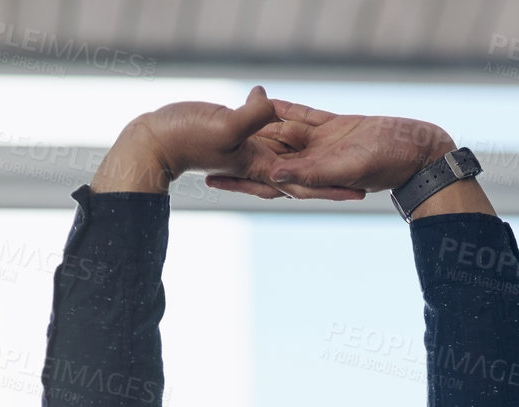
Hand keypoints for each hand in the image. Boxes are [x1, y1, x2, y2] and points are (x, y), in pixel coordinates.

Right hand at [91, 86, 364, 199]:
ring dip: (313, 157)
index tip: (361, 191)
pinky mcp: (238, 134)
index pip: (305, 182)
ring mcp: (248, 150)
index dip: (333, 186)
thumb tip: (272, 104)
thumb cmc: (183, 136)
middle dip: (332, 180)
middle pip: (304, 174)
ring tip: (338, 158)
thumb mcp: (223, 125)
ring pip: (289, 154)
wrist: (152, 140)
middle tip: (365, 183)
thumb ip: (251, 117)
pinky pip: (268, 133)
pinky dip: (281, 127)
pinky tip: (287, 114)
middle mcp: (259, 162)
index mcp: (260, 166)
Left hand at [206, 99, 454, 197]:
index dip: (240, 180)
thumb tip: (275, 175)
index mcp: (312, 178)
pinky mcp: (336, 126)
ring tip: (228, 118)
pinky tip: (263, 100)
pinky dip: (283, 109)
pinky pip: (303, 116)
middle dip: (240, 153)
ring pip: (282, 134)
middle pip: (268, 157)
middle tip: (208, 143)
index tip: (210, 177)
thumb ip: (312, 172)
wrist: (420, 150)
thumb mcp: (347, 168)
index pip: (267, 180)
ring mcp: (324, 144)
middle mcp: (314, 163)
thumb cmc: (390, 164)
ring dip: (257, 127)